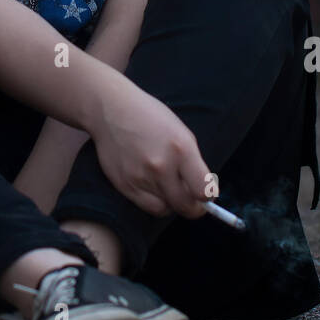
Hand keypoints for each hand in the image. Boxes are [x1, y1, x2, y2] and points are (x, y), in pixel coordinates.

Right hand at [88, 84, 216, 219]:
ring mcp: (141, 178)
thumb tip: (202, 191)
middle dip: (194, 207)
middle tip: (193, 200)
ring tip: (170, 189)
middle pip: (185, 206)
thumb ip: (192, 162)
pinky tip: (155, 189)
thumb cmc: (150, 117)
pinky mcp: (125, 185)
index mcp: (181, 149)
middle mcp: (161, 166)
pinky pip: (148, 207)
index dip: (208, 197)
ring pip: (167, 209)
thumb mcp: (181, 132)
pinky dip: (156, 203)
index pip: (203, 191)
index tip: (207, 195)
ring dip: (173, 203)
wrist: (111, 110)